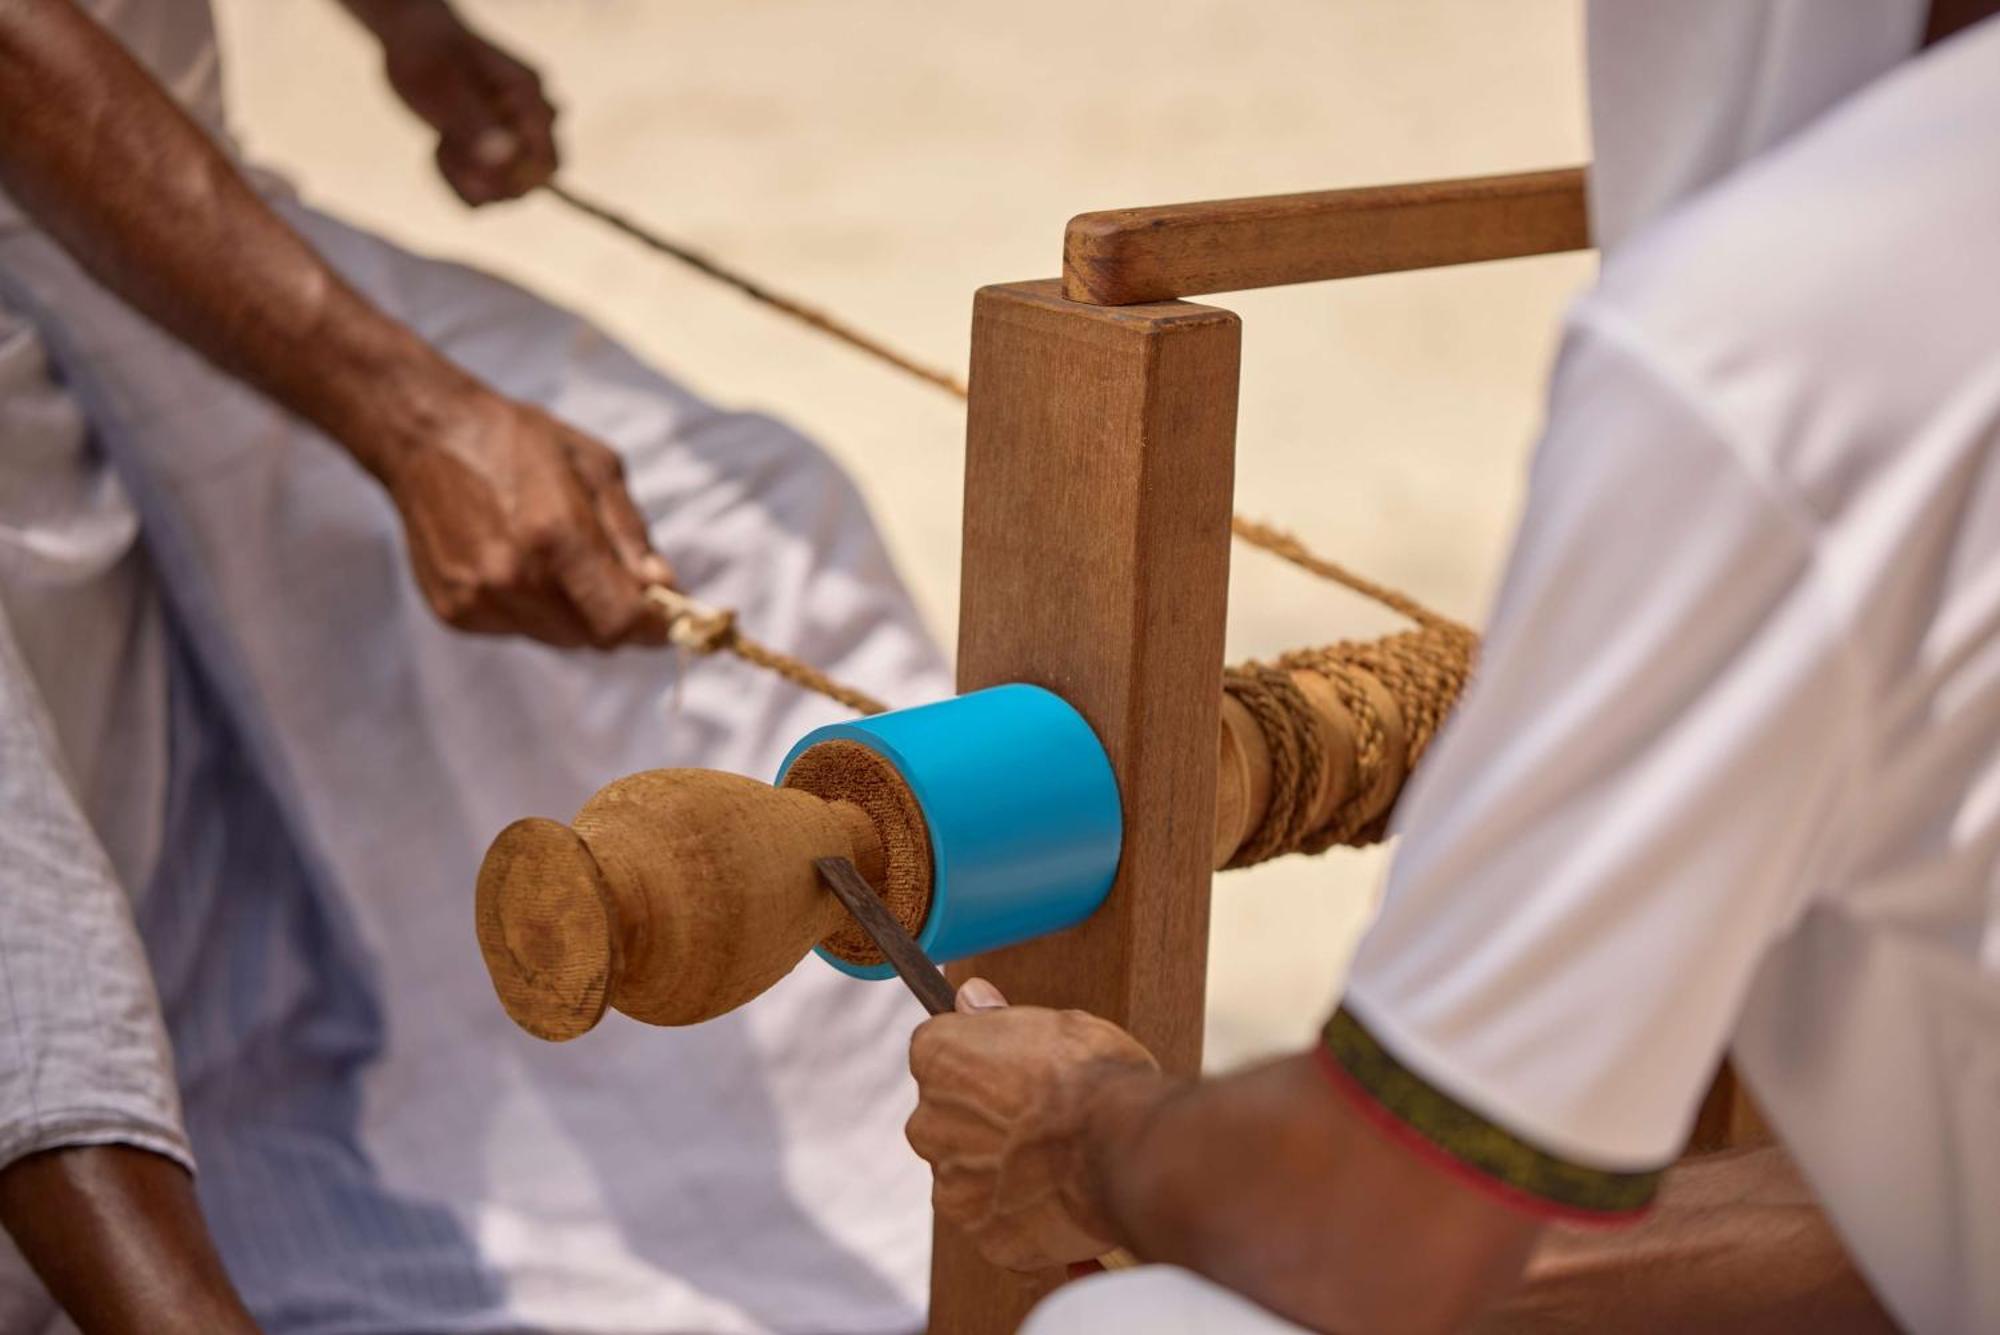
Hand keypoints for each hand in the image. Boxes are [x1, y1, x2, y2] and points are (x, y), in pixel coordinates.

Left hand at [372, 3, 557, 204]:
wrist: (415, 41)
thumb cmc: (428, 54)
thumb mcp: (443, 86)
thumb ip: (476, 123)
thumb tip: (505, 158)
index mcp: (531, 99)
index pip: (546, 164)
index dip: (508, 175)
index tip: (462, 147)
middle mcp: (533, 123)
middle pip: (530, 183)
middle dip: (482, 175)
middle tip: (446, 140)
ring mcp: (518, 141)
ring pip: (504, 193)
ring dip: (465, 177)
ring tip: (442, 139)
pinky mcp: (498, 156)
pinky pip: (486, 195)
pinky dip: (458, 182)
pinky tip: (442, 150)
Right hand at [381, 387, 673, 648]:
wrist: (426, 436)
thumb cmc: (520, 442)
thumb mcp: (596, 467)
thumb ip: (632, 535)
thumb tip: (664, 587)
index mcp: (556, 536)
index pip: (621, 622)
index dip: (654, 626)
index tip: (669, 616)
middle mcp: (515, 577)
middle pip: (593, 637)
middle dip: (615, 615)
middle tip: (614, 579)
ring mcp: (479, 598)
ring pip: (557, 637)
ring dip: (574, 613)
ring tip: (556, 559)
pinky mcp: (454, 612)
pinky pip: (518, 629)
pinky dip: (532, 609)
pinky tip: (517, 563)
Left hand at [905, 979, 1159, 1271]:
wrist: (1128, 1145)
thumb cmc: (1096, 1076)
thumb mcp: (1056, 1023)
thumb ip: (998, 1019)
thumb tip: (970, 997)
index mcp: (937, 1057)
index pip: (940, 1057)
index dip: (981, 1066)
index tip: (1014, 1074)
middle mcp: (929, 1122)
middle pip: (946, 1120)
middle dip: (983, 1123)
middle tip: (1040, 1122)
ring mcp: (953, 1184)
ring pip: (968, 1175)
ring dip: (1000, 1172)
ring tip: (1056, 1164)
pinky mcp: (984, 1234)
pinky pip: (997, 1222)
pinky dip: (1022, 1217)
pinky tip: (1060, 1199)